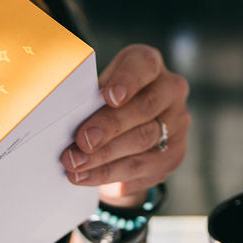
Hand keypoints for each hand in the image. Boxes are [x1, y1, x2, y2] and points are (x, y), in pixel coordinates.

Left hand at [61, 44, 189, 204]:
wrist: (127, 131)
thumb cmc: (105, 103)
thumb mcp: (98, 92)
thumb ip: (89, 100)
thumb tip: (65, 120)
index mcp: (149, 65)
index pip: (144, 65)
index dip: (127, 80)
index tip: (109, 96)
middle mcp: (170, 90)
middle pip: (144, 108)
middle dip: (110, 126)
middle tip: (82, 141)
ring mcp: (176, 123)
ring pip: (142, 141)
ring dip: (105, 157)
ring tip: (76, 165)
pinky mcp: (173, 154)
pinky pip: (141, 167)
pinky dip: (110, 174)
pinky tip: (87, 177)